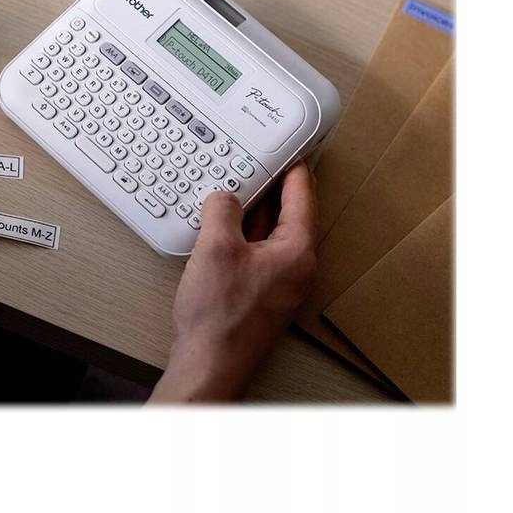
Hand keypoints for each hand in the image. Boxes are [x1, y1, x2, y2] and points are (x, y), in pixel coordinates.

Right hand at [148, 163, 317, 402]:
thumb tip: (224, 197)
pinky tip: (224, 228)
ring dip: (255, 212)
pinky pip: (258, 252)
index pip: (303, 196)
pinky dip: (245, 234)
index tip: (290, 148)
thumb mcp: (216, 246)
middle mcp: (296, 268)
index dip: (294, 167)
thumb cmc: (220, 317)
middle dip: (272, 187)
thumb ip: (223, 210)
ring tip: (237, 189)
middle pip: (290, 214)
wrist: (208, 364)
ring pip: (272, 233)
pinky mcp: (261, 294)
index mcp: (297, 252)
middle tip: (259, 161)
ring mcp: (280, 283)